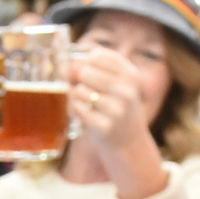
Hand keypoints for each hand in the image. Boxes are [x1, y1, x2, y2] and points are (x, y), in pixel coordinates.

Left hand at [66, 48, 165, 197]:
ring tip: (87, 105)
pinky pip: (77, 109)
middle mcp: (127, 90)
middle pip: (85, 71)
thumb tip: (68, 67)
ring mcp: (117, 109)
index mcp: (131, 75)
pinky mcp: (104, 126)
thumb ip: (92, 69)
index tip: (87, 72)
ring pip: (79, 90)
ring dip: (77, 97)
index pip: (97, 55)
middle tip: (86, 90)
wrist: (129, 143)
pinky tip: (83, 116)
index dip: (85, 62)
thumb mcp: (116, 84)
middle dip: (79, 80)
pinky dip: (75, 111)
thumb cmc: (116, 107)